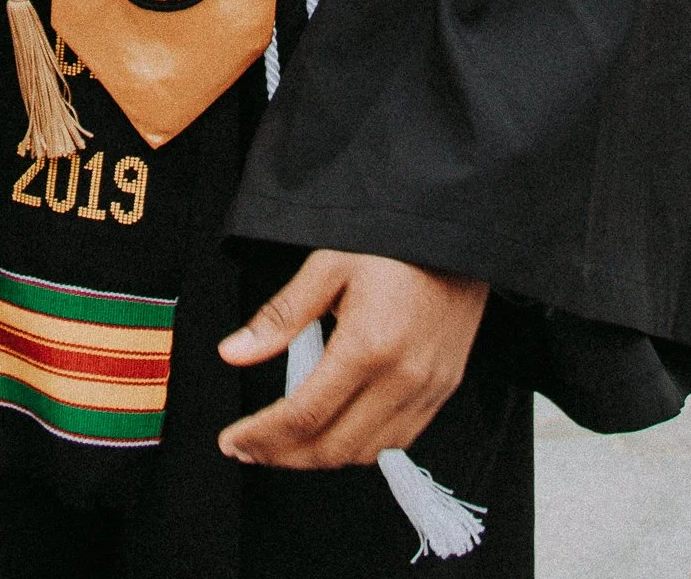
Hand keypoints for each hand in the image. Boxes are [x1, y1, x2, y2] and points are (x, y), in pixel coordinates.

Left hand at [216, 250, 488, 467]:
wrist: (458, 232)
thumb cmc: (392, 242)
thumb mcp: (328, 265)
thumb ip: (280, 316)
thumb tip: (233, 353)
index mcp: (368, 345)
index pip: (305, 414)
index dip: (263, 435)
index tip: (232, 442)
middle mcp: (402, 378)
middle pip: (333, 447)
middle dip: (283, 455)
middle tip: (249, 449)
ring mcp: (428, 389)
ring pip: (366, 453)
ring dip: (321, 457)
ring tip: (284, 442)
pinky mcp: (443, 389)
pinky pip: (398, 440)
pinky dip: (360, 447)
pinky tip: (335, 429)